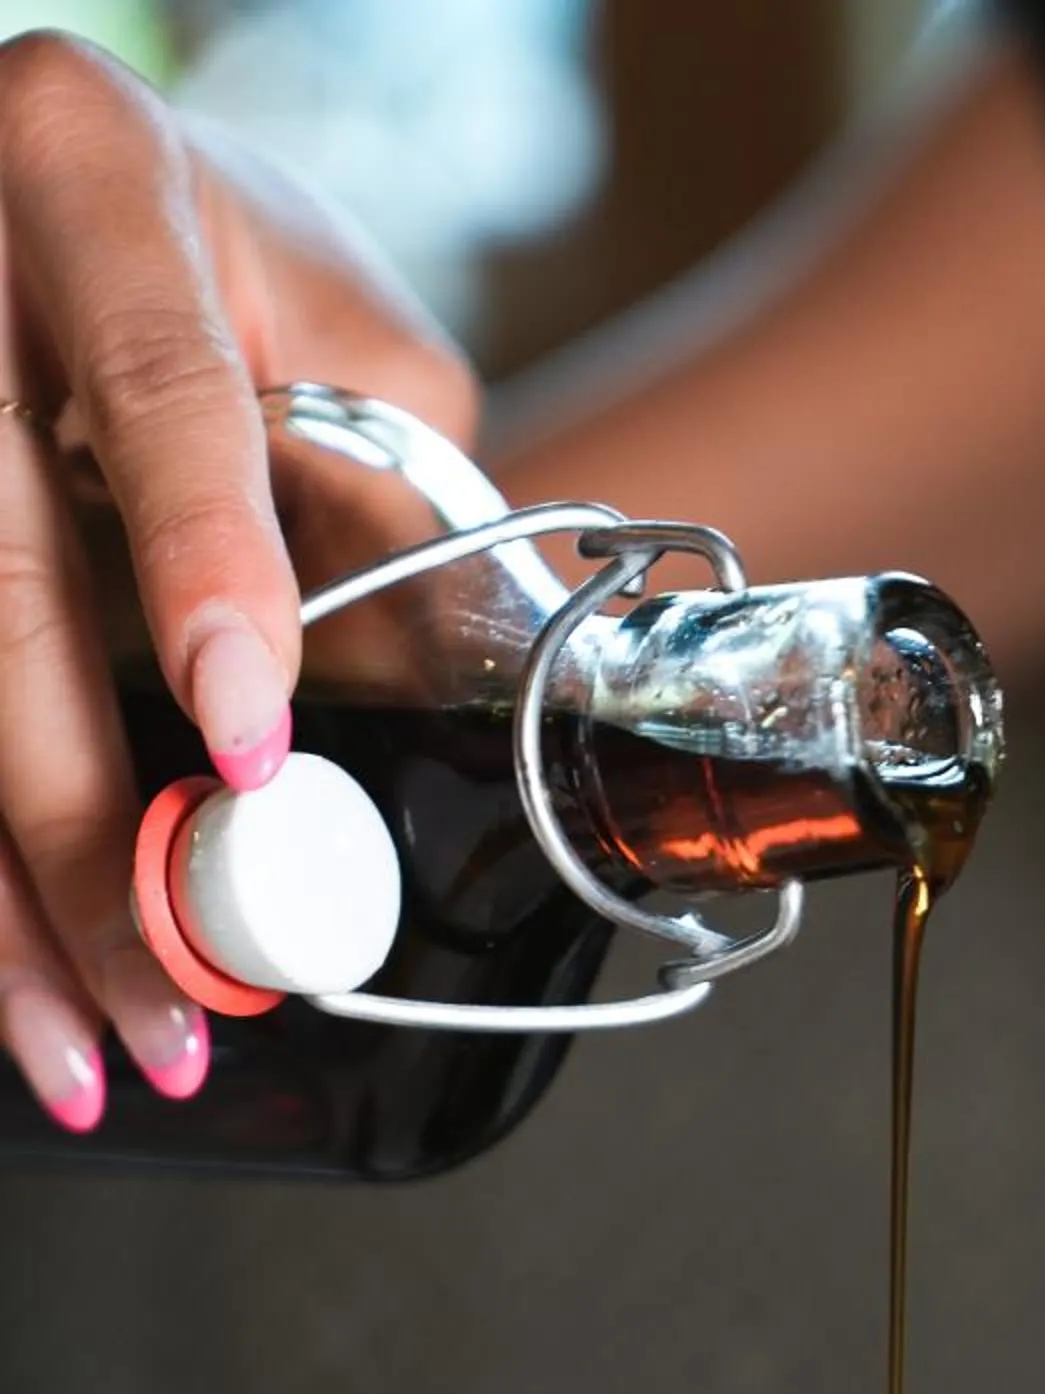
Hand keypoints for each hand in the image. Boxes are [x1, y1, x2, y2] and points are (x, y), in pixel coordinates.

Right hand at [0, 31, 475, 1128]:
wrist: (61, 215)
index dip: (203, 563)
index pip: (157, 381)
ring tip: (87, 1047)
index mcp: (90, 168)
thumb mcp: (349, 343)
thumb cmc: (227, 284)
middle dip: (86, 823)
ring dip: (5, 897)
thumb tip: (472, 709)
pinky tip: (19, 977)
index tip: (251, 733)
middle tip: (173, 990)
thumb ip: (396, 501)